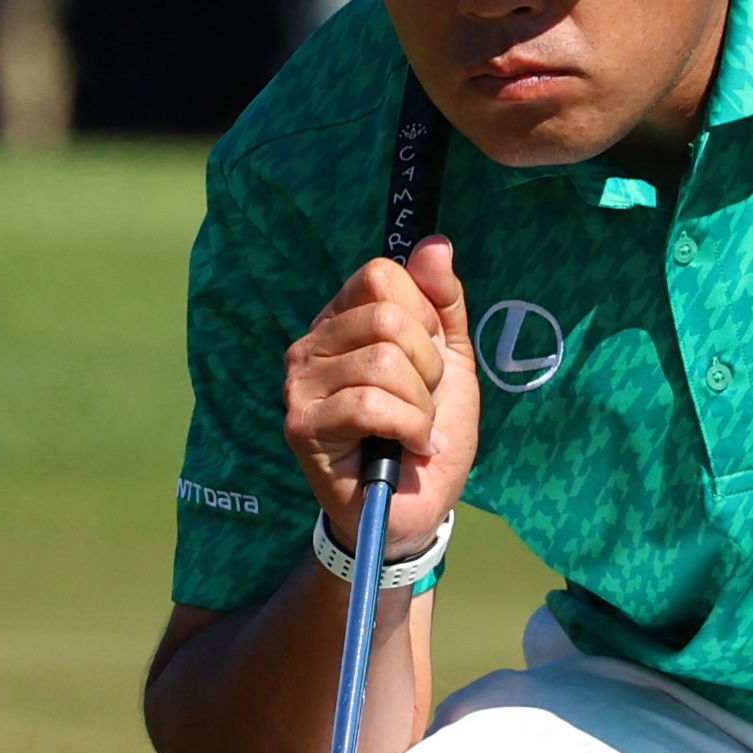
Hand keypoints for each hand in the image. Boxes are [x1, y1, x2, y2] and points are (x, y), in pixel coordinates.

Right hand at [278, 236, 480, 550]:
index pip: (382, 276)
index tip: (430, 360)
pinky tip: (410, 448)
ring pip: (383, 362)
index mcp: (342, 320)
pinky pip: (369, 404)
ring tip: (416, 429)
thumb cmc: (427, 433)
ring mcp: (300, 385)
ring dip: (421, 404)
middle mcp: (311, 344)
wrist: (416, 510)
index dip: (424, 316)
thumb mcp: (451, 361)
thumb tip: (435, 243)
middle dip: (428, 366)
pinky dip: (409, 428)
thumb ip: (444, 302)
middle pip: (387, 317)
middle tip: (424, 402)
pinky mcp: (302, 426)